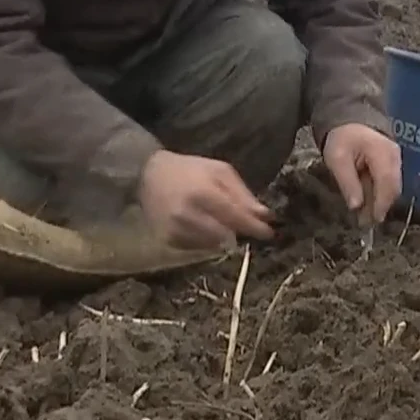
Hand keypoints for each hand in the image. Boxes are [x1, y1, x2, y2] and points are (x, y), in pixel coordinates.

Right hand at [137, 150, 273, 250]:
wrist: (148, 175)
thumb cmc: (189, 170)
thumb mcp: (220, 171)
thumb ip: (242, 194)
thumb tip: (266, 216)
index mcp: (203, 194)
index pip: (236, 218)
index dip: (256, 228)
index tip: (271, 233)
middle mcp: (188, 216)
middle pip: (227, 236)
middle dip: (239, 232)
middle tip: (244, 225)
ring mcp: (176, 231)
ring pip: (214, 245)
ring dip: (223, 237)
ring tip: (217, 219)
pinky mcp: (168, 241)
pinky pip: (198, 248)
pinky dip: (206, 240)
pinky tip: (201, 225)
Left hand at [322, 123, 401, 226]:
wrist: (349, 116)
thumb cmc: (342, 136)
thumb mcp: (338, 158)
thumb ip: (348, 182)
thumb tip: (356, 206)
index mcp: (383, 154)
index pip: (387, 184)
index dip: (381, 205)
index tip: (372, 221)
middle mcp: (394, 158)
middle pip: (393, 188)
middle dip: (380, 207)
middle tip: (365, 224)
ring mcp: (395, 160)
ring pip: (391, 187)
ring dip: (379, 202)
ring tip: (364, 218)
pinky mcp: (391, 163)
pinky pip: (388, 182)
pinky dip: (378, 194)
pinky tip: (367, 203)